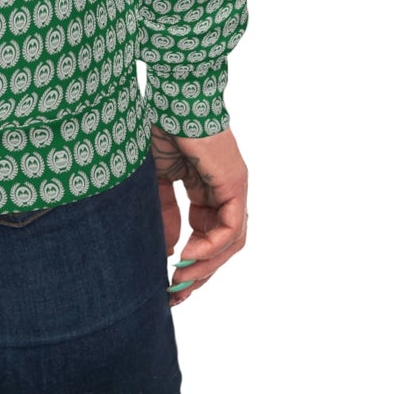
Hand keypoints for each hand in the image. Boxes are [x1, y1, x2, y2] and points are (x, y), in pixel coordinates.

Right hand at [151, 124, 247, 305]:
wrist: (170, 100)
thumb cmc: (162, 128)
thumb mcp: (158, 180)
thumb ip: (166, 213)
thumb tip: (169, 249)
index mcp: (207, 188)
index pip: (207, 234)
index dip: (191, 260)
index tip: (169, 281)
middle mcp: (225, 191)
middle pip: (222, 244)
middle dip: (200, 271)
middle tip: (176, 293)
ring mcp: (233, 188)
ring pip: (231, 241)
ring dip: (206, 265)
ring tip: (181, 279)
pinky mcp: (235, 185)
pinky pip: (231, 228)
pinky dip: (212, 246)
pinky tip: (189, 254)